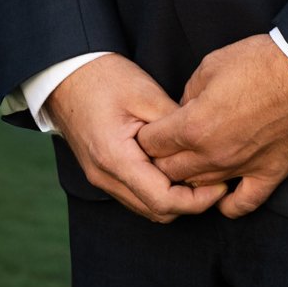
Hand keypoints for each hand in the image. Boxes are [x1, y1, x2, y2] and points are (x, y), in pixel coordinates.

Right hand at [46, 55, 228, 224]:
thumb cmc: (104, 78)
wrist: (66, 74)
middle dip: (190, 203)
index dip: (197, 200)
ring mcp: (101, 178)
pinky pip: (135, 195)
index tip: (221, 185)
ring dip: (174, 199)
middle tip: (217, 181)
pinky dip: (158, 190)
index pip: (163, 200)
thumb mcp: (146, 94)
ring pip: (146, 207)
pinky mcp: (102, 173)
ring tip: (200, 175)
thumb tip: (202, 146)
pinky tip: (175, 170)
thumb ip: (175, 126)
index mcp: (115, 158)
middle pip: (156, 211)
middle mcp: (105, 176)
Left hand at [136, 34, 287, 218]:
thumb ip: (189, 94)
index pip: (150, 144)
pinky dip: (227, 203)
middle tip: (166, 145)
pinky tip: (221, 191)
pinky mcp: (269, 174)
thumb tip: (183, 110)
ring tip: (190, 162)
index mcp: (193, 126)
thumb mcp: (211, 65)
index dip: (146, 134)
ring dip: (190, 177)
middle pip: (169, 171)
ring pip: (199, 188)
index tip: (150, 128)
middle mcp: (213, 155)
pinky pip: (241, 205)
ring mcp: (242, 168)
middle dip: (161, 158)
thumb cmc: (261, 62)